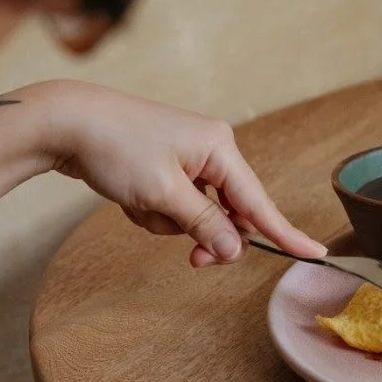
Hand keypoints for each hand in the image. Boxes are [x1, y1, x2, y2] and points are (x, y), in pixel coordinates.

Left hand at [37, 80, 327, 266]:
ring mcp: (187, 158)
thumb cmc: (115, 148)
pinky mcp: (165, 166)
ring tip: (140, 204)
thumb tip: (237, 249)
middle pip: (229, 214)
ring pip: (196, 214)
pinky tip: (130, 198)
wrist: (66, 123)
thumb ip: (204, 224)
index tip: (315, 253)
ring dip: (170, 223)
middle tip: (192, 259)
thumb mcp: (163, 194)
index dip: (285, 233)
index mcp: (219, 148)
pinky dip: (154, 212)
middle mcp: (210, 150)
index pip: (259, 202)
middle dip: (206, 235)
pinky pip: (173, 206)